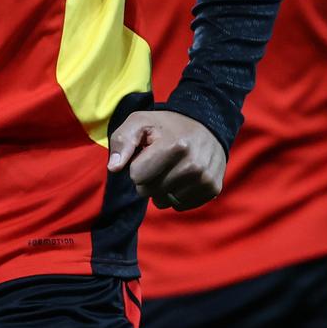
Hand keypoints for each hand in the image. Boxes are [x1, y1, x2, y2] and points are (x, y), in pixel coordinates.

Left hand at [108, 110, 226, 210]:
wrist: (206, 125)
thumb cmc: (166, 125)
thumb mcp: (139, 122)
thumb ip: (122, 141)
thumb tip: (113, 168)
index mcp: (174, 147)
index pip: (137, 176)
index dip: (137, 166)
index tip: (147, 154)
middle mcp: (193, 166)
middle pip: (149, 191)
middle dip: (147, 178)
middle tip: (158, 162)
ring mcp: (205, 179)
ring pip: (164, 202)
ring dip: (161, 189)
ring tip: (170, 169)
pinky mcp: (213, 189)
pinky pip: (181, 206)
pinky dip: (176, 195)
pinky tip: (182, 178)